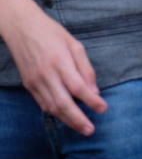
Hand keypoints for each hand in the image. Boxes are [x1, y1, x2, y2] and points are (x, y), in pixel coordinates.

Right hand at [3, 3, 106, 135]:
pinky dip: (54, 112)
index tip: (103, 109)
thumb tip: (94, 91)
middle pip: (63, 103)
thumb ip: (85, 68)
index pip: (78, 88)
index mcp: (60, 62)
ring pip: (51, 107)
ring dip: (67, 120)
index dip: (92, 101)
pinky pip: (42, 103)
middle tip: (91, 130)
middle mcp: (46, 75)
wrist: (22, 28)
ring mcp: (35, 82)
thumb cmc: (53, 33)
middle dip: (78, 119)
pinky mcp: (28, 85)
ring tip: (81, 127)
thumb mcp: (75, 45)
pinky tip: (65, 117)